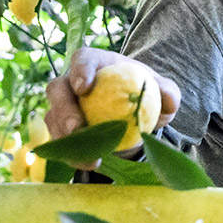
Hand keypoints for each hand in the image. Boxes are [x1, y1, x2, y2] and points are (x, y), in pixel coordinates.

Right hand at [45, 46, 181, 167]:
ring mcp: (62, 106)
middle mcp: (71, 82)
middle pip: (57, 89)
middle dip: (64, 109)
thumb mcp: (160, 89)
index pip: (81, 58)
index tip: (84, 88)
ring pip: (53, 119)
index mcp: (94, 62)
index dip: (78, 71)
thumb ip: (167, 91)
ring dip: (65, 138)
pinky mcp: (61, 129)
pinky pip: (59, 142)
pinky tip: (91, 163)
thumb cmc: (141, 91)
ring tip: (89, 156)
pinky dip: (73, 154)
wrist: (131, 111)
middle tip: (77, 128)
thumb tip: (170, 101)